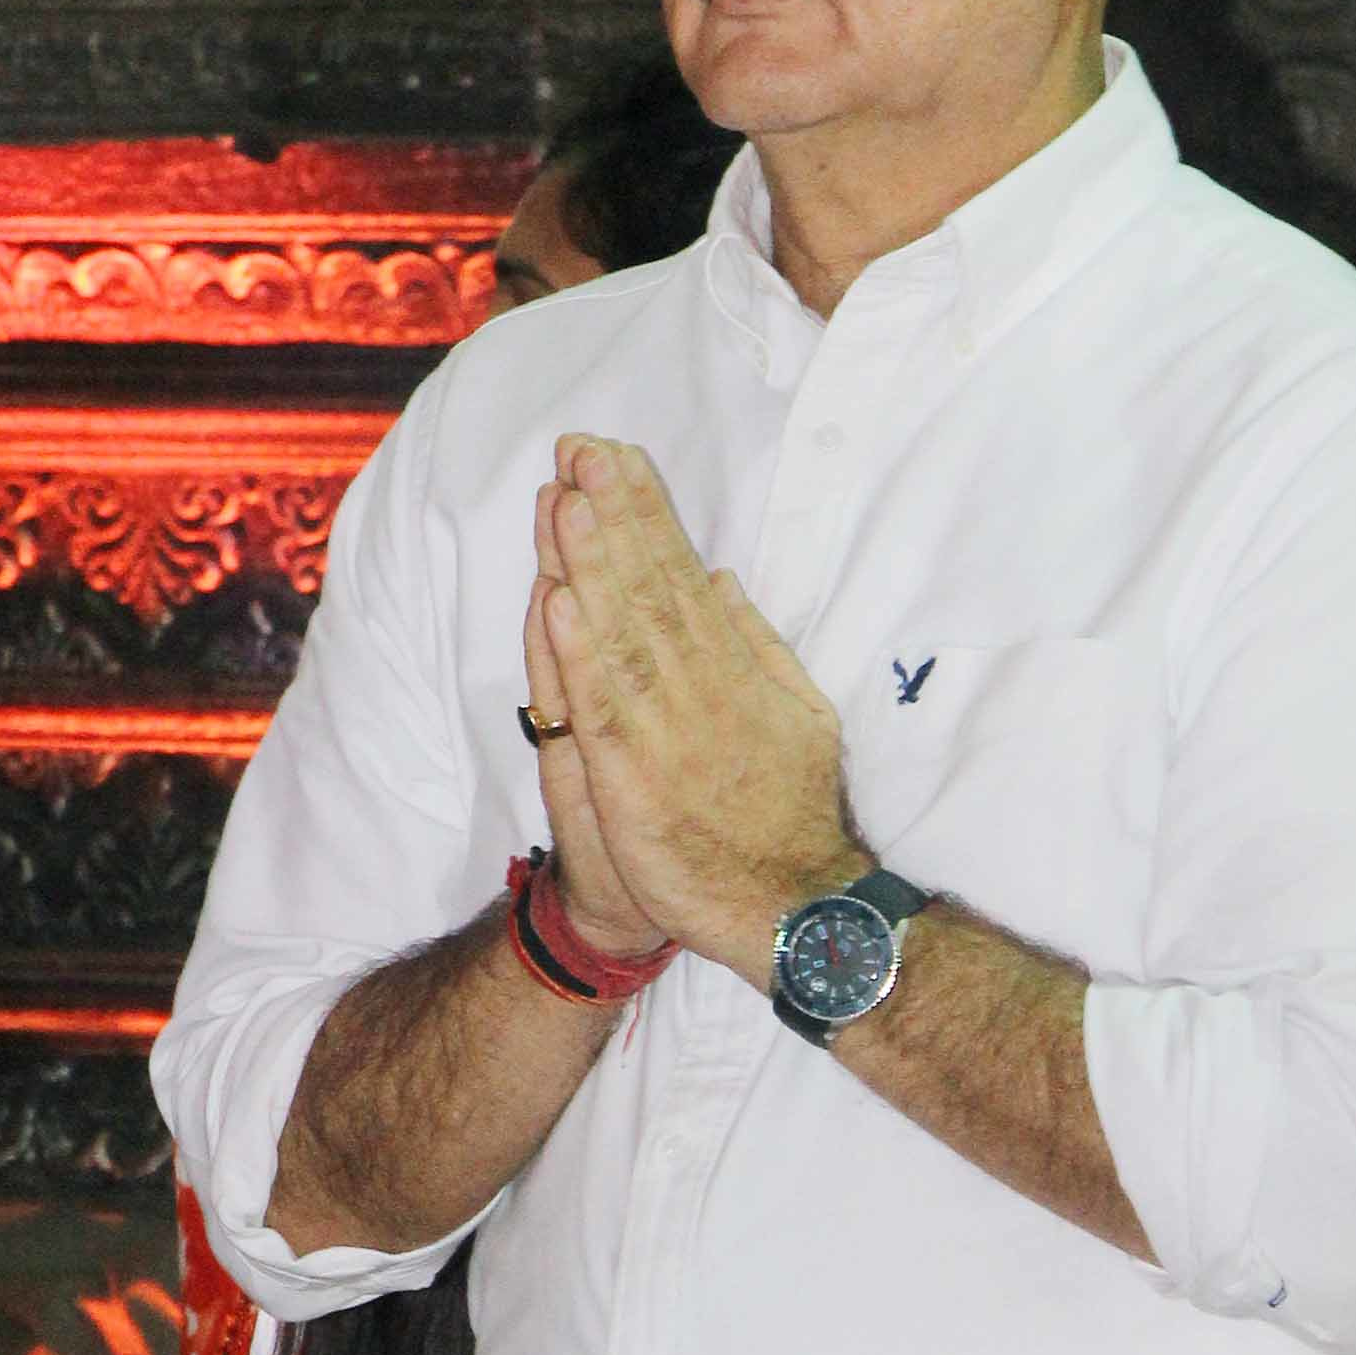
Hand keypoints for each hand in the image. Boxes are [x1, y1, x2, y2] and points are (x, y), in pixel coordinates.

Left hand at [539, 436, 863, 978]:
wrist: (792, 907)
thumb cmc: (788, 813)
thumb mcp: (799, 714)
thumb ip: (758, 645)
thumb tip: (722, 578)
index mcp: (732, 668)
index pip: (680, 575)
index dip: (644, 514)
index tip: (613, 457)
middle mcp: (700, 688)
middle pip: (647, 589)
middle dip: (612, 516)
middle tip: (579, 447)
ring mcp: (668, 734)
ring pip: (620, 634)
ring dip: (589, 565)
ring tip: (563, 499)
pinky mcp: (636, 784)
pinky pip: (601, 710)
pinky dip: (578, 656)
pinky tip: (557, 602)